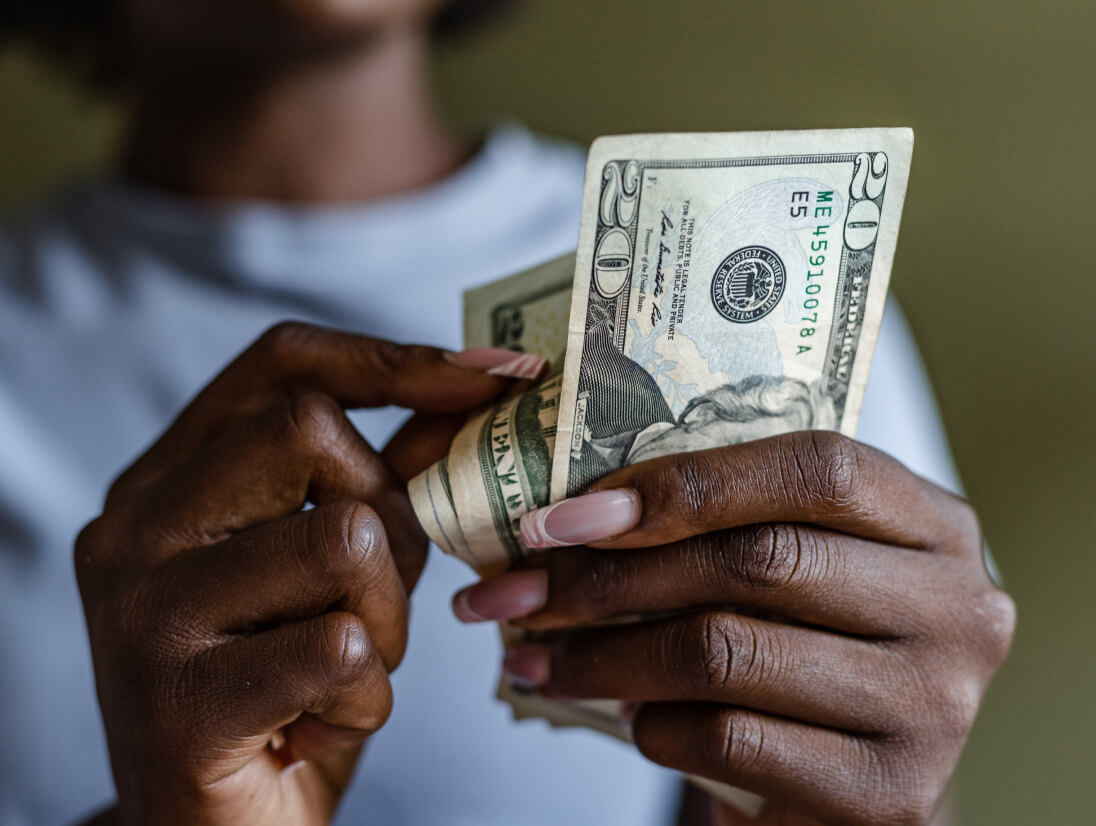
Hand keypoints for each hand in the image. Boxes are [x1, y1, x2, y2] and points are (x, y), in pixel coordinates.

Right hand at [76, 323, 518, 825]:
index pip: (279, 362)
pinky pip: (341, 647)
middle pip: (311, 431)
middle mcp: (134, 528)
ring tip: (349, 668)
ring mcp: (144, 612)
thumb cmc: (285, 688)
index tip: (497, 375)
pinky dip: (369, 692)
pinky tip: (326, 722)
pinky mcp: (178, 702)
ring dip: (387, 617)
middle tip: (376, 597)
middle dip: (391, 517)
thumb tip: (472, 392)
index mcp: (166, 481)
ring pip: (342, 538)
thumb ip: (379, 484)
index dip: (394, 358)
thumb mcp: (332, 572)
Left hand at [452, 431, 1014, 825]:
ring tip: (536, 656)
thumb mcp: (790, 567)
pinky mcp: (889, 795)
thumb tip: (565, 515)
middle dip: (610, 577)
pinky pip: (730, 741)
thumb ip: (719, 526)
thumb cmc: (805, 647)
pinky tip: (625, 716)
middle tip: (515, 592)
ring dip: (604, 656)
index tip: (565, 514)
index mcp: (935, 524)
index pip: (815, 469)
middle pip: (759, 560)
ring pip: (727, 653)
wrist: (855, 780)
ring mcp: (933, 707)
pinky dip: (652, 726)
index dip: (682, 483)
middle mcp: (958, 608)